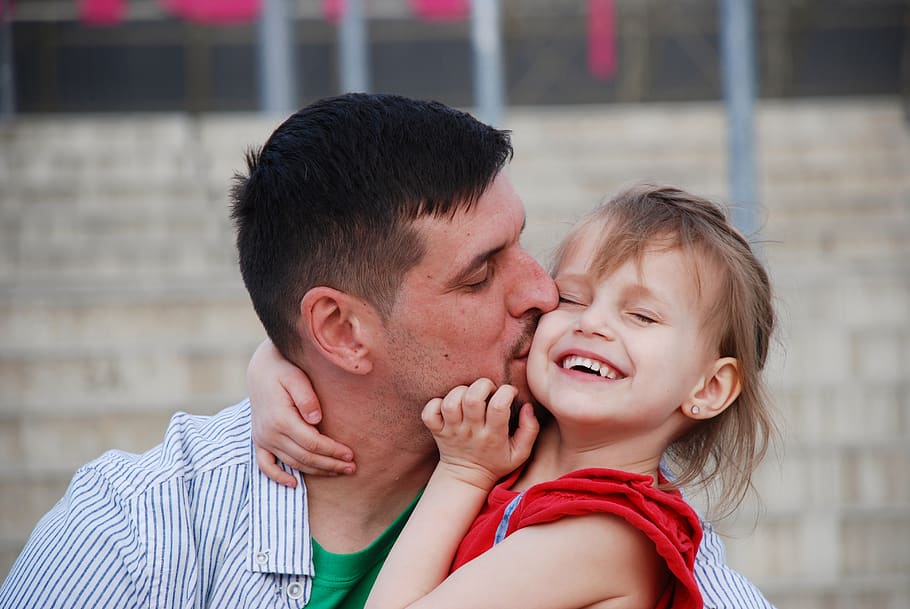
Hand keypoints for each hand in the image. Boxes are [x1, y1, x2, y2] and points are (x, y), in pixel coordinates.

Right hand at [248, 339, 355, 486]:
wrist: (261, 369)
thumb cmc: (284, 370)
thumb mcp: (296, 377)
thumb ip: (306, 397)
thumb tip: (316, 419)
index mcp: (280, 419)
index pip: (312, 443)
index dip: (332, 451)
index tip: (350, 454)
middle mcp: (269, 433)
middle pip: (304, 457)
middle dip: (330, 464)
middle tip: (351, 467)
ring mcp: (262, 439)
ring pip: (292, 463)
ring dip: (316, 470)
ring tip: (338, 471)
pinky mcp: (259, 441)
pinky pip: (265, 465)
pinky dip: (277, 477)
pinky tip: (293, 484)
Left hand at [422, 378, 538, 491]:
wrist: (466, 479)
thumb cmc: (496, 461)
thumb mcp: (521, 453)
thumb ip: (530, 429)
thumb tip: (527, 406)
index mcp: (493, 435)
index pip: (499, 406)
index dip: (506, 392)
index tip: (510, 393)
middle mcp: (471, 431)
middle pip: (472, 398)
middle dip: (483, 385)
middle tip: (488, 391)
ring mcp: (452, 431)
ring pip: (451, 402)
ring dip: (461, 392)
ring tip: (469, 396)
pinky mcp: (437, 430)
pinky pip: (429, 413)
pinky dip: (435, 404)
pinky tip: (448, 406)